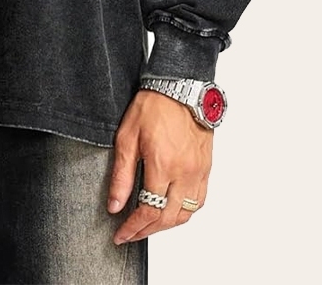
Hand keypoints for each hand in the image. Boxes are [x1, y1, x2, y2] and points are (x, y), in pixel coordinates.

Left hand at [106, 89, 212, 245]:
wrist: (180, 87)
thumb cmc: (153, 106)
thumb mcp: (127, 137)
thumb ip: (121, 175)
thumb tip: (115, 205)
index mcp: (163, 166)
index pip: (149, 211)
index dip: (134, 228)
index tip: (121, 234)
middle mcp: (185, 174)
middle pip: (168, 218)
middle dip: (147, 231)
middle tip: (131, 233)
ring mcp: (198, 172)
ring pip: (186, 214)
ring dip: (166, 224)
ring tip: (148, 224)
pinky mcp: (206, 168)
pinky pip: (199, 201)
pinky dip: (184, 212)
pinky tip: (171, 209)